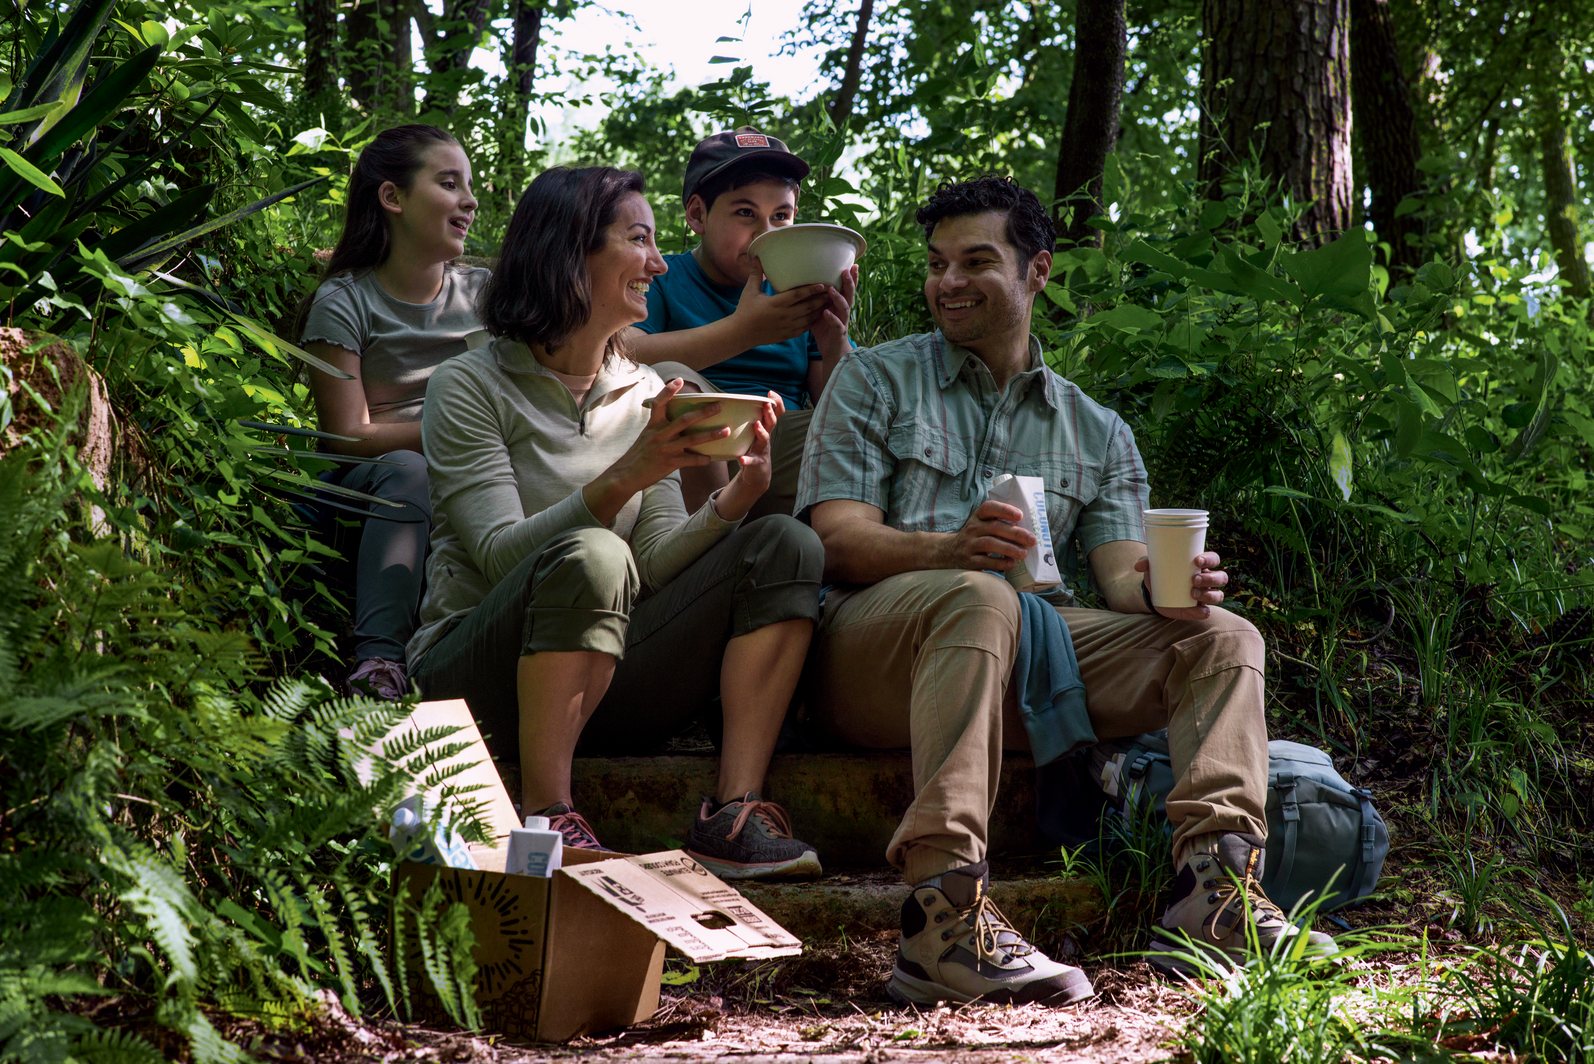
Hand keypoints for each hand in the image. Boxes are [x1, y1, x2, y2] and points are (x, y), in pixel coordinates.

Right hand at [583, 379, 728, 523]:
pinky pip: (689, 461)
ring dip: (711, 435)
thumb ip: (661, 426)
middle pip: (684, 420)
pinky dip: (701, 459)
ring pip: (692, 440)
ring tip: (726, 430)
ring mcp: (665, 449)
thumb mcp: (647, 435)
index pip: (659, 404)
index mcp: (653, 425)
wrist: (626, 474)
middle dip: (703, 412)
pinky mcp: (669, 464)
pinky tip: (711, 458)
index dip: (668, 391)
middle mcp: (659, 435)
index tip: (679, 380)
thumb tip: (680, 418)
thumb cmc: (640, 453)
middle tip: (719, 406)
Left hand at [713, 391, 780, 520]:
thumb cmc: (752, 448)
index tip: (770, 393)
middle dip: (770, 413)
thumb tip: (731, 399)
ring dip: (761, 432)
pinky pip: (752, 461)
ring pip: (765, 439)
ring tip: (756, 425)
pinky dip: (748, 460)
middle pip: (772, 423)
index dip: (776, 403)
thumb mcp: (754, 432)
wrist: (757, 474)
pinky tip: (742, 459)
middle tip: (766, 405)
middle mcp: (765, 437)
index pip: (775, 413)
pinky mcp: (756, 463)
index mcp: (764, 428)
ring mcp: (762, 450)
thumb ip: (748, 418)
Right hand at [731, 262, 829, 346]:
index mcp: (775, 304)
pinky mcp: (787, 335)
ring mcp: (786, 327)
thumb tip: (756, 257)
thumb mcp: (749, 291)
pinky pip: (804, 329)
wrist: (741, 334)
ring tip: (830, 302)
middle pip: (807, 307)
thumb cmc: (744, 310)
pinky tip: (819, 316)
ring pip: (808, 319)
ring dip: (819, 310)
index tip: (822, 284)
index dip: (811, 289)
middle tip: (833, 292)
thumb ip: (756, 274)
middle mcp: (784, 316)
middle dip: (821, 299)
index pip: (797, 295)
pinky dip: (813, 322)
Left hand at [811, 264, 857, 361]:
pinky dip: (832, 318)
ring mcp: (842, 322)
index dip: (851, 277)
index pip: (847, 288)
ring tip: (831, 289)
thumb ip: (817, 298)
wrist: (832, 351)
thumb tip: (805, 283)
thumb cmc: (825, 329)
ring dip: (838, 298)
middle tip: (846, 270)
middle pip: (849, 295)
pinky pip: (836, 325)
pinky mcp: (838, 333)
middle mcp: (843, 312)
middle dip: (849, 283)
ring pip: (844, 308)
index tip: (853, 264)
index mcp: (840, 305)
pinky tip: (826, 312)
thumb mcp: (821, 310)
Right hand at [940, 499, 1035, 570]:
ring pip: (990, 544)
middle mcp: (972, 528)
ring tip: (1023, 553)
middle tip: (1032, 539)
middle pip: (995, 527)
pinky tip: (1010, 563)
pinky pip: (985, 561)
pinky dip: (999, 563)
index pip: (989, 508)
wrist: (949, 552)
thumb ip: (998, 523)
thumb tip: (1028, 528)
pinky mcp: (968, 560)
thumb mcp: (981, 524)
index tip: (1020, 516)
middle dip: (1015, 533)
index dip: (1005, 510)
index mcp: (978, 517)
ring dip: (1009, 548)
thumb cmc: (975, 537)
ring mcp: (969, 544)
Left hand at [1134, 551, 1227, 619]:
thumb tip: (1138, 566)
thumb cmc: (1159, 575)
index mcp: (1200, 565)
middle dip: (1210, 578)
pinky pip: (1206, 612)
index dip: (1210, 559)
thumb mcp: (1152, 567)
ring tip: (1193, 593)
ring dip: (1210, 594)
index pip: (1214, 559)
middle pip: (1221, 577)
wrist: (1153, 595)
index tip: (1197, 560)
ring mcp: (1204, 596)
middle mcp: (1207, 580)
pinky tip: (1196, 609)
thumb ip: (1146, 563)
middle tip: (1194, 579)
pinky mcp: (1197, 610)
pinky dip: (1203, 611)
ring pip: (1218, 595)